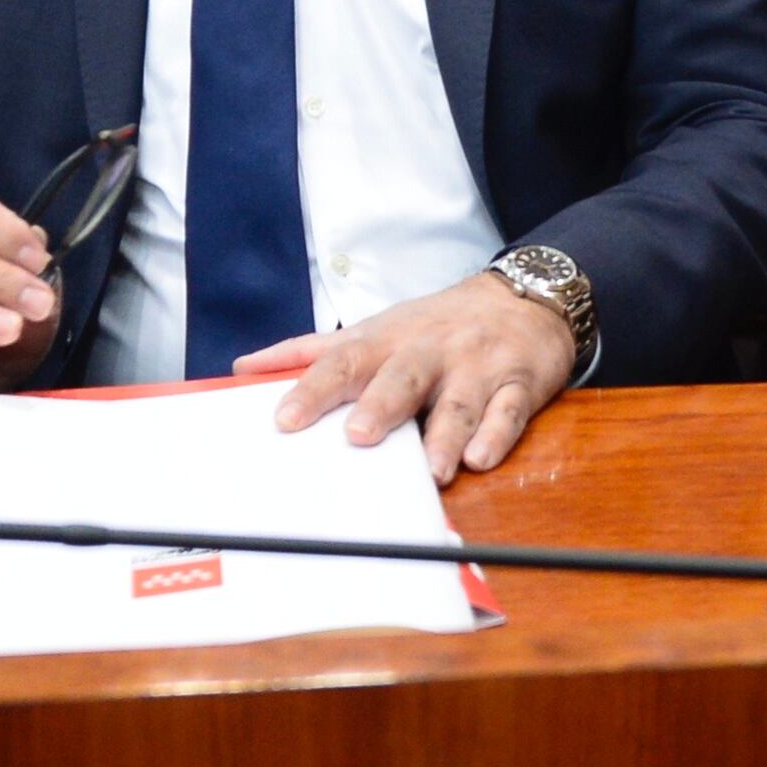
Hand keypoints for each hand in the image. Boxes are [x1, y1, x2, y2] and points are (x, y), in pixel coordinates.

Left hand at [248, 272, 576, 483]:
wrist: (522, 298)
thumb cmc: (435, 324)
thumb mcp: (374, 328)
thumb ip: (310, 351)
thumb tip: (243, 368)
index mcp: (389, 339)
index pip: (345, 361)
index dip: (313, 389)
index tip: (285, 419)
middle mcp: (430, 351)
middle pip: (403, 376)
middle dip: (381, 406)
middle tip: (358, 438)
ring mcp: (476, 367)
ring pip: (459, 401)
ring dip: (445, 434)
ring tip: (434, 468)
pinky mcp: (518, 384)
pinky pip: (508, 410)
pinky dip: (496, 434)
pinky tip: (481, 458)